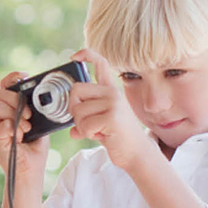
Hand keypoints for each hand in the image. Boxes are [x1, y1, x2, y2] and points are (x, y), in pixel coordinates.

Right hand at [0, 71, 50, 181]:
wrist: (30, 169)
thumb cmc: (34, 147)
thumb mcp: (38, 122)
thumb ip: (34, 107)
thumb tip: (40, 93)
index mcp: (7, 107)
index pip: (5, 85)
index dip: (13, 78)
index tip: (25, 77)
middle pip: (1, 94)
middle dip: (17, 101)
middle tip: (30, 116)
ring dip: (16, 116)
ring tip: (26, 129)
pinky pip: (2, 124)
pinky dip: (14, 129)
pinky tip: (20, 137)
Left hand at [68, 49, 156, 170]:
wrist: (136, 153)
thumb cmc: (118, 138)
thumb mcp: (100, 124)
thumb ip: (87, 121)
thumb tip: (72, 131)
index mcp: (110, 90)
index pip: (100, 62)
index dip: (86, 54)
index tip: (74, 56)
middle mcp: (112, 93)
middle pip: (76, 90)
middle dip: (74, 109)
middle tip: (86, 122)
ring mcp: (113, 103)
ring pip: (78, 110)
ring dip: (82, 125)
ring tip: (97, 130)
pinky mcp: (112, 116)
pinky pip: (84, 125)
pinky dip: (87, 134)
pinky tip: (101, 135)